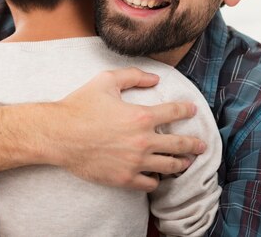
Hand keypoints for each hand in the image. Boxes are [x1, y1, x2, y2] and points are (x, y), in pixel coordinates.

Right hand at [0, 67, 204, 191]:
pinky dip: (156, 180)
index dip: (186, 110)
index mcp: (141, 116)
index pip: (174, 112)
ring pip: (168, 166)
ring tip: (185, 163)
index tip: (192, 111)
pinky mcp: (123, 178)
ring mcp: (134, 162)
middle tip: (201, 145)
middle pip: (179, 144)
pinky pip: (149, 184)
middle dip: (194, 144)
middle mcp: (143, 141)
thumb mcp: (106, 81)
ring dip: (180, 164)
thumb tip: (155, 79)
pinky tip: (158, 177)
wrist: (58, 134)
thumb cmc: (80, 105)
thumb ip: (133, 76)